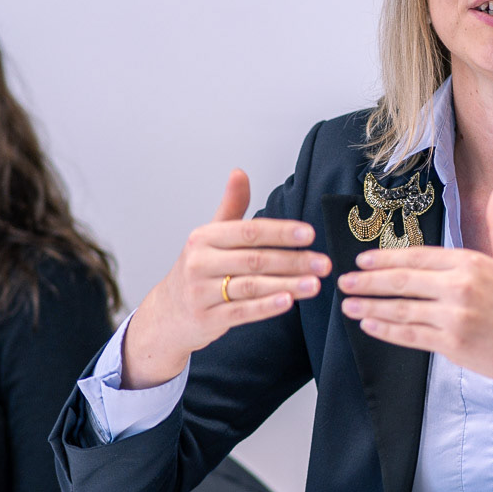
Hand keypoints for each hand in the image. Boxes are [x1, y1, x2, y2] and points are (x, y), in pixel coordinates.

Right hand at [120, 169, 328, 388]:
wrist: (169, 314)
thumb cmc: (198, 271)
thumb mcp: (210, 237)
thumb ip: (230, 207)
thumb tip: (239, 172)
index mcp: (204, 238)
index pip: (249, 232)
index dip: (281, 232)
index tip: (310, 234)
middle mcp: (200, 263)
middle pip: (255, 260)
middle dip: (294, 261)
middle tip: (323, 263)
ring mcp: (201, 292)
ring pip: (252, 286)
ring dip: (287, 285)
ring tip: (315, 284)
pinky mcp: (207, 318)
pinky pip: (242, 312)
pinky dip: (266, 307)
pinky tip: (288, 302)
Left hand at [336, 183, 492, 415]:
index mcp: (471, 263)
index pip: (418, 257)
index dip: (386, 258)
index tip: (362, 259)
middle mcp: (460, 287)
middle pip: (402, 281)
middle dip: (367, 281)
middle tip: (344, 281)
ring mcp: (454, 317)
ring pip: (401, 309)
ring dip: (369, 306)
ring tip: (348, 304)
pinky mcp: (452, 344)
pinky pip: (411, 335)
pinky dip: (386, 330)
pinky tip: (369, 325)